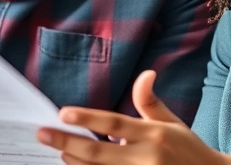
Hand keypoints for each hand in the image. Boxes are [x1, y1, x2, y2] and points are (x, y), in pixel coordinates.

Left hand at [36, 70, 230, 164]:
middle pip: (100, 152)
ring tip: (58, 150)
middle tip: (42, 133)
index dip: (87, 119)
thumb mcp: (172, 123)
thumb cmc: (188, 150)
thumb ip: (150, 102)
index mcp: (155, 135)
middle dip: (68, 142)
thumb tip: (145, 73)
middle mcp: (147, 158)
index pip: (114, 124)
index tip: (62, 113)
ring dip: (76, 162)